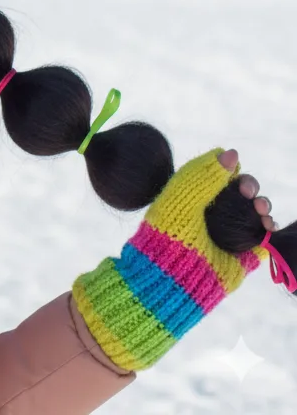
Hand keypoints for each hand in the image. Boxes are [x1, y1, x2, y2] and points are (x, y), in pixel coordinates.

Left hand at [74, 147, 275, 372]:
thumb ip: (203, 175)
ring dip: (262, 207)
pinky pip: (262, 240)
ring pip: (253, 214)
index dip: (230, 171)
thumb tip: (230, 154)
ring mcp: (226, 237)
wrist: (169, 281)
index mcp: (192, 199)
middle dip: (250, 187)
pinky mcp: (240, 258)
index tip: (235, 174)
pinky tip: (267, 225)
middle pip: (240, 194)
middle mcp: (210, 216)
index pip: (218, 177)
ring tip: (261, 209)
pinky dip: (269, 231)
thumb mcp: (180, 198)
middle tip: (249, 191)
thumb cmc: (167, 235)